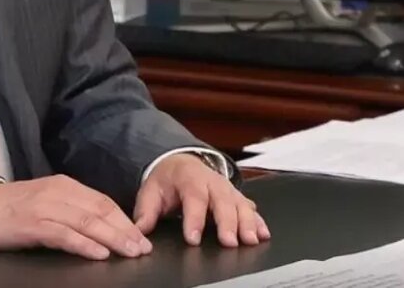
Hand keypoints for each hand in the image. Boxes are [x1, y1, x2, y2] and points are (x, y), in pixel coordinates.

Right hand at [0, 175, 153, 260]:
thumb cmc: (17, 209)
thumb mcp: (49, 201)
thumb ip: (74, 209)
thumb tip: (105, 227)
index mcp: (65, 186)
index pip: (103, 201)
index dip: (124, 220)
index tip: (142, 237)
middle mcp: (58, 193)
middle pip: (99, 211)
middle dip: (124, 231)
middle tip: (142, 248)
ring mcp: (45, 208)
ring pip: (86, 222)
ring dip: (111, 238)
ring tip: (129, 252)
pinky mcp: (33, 225)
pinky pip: (64, 235)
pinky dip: (84, 244)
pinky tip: (98, 254)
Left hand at [133, 154, 269, 247]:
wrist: (181, 163)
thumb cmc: (168, 180)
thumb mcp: (151, 191)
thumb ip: (146, 211)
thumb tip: (139, 229)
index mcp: (189, 178)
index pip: (192, 198)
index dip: (194, 219)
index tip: (193, 238)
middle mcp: (212, 182)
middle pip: (222, 201)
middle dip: (227, 222)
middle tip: (228, 242)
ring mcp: (227, 189)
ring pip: (240, 204)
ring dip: (247, 222)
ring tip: (250, 240)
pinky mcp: (237, 197)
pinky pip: (250, 208)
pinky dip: (259, 221)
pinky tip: (263, 234)